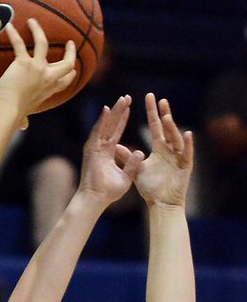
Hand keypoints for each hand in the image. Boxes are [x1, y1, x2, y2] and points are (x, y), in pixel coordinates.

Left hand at [0, 20, 76, 127]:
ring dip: (38, 31)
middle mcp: (47, 78)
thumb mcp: (24, 115)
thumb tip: (24, 126)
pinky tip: (9, 27)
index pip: (66, 80)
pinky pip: (19, 44)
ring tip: (32, 22)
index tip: (71, 66)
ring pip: (43, 43)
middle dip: (70, 52)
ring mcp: (37, 68)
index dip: (71, 72)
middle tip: (69, 42)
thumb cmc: (13, 115)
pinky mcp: (24, 63)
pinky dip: (13, 34)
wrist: (7, 112)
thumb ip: (25, 119)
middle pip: (67, 63)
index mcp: (48, 90)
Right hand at [78, 97, 144, 206]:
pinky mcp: (90, 150)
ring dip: (113, 112)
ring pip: (105, 125)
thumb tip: (141, 151)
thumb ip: (133, 163)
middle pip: (110, 125)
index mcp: (107, 153)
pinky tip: (108, 109)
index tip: (129, 108)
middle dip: (119, 111)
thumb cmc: (109, 192)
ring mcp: (94, 148)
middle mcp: (100, 148)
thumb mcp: (127, 176)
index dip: (122, 120)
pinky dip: (102, 121)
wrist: (96, 199)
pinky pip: (97, 132)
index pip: (116, 132)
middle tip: (126, 97)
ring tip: (122, 99)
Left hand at [133, 94, 193, 208]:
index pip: (155, 127)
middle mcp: (170, 149)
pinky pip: (187, 153)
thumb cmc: (151, 189)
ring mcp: (179, 156)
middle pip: (166, 129)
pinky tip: (187, 135)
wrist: (162, 204)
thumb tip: (113, 145)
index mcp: (160, 148)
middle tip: (159, 100)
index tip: (148, 97)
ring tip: (166, 117)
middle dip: (163, 114)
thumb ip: (126, 157)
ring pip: (176, 139)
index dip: (152, 113)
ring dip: (172, 128)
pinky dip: (187, 144)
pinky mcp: (185, 166)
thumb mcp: (136, 170)